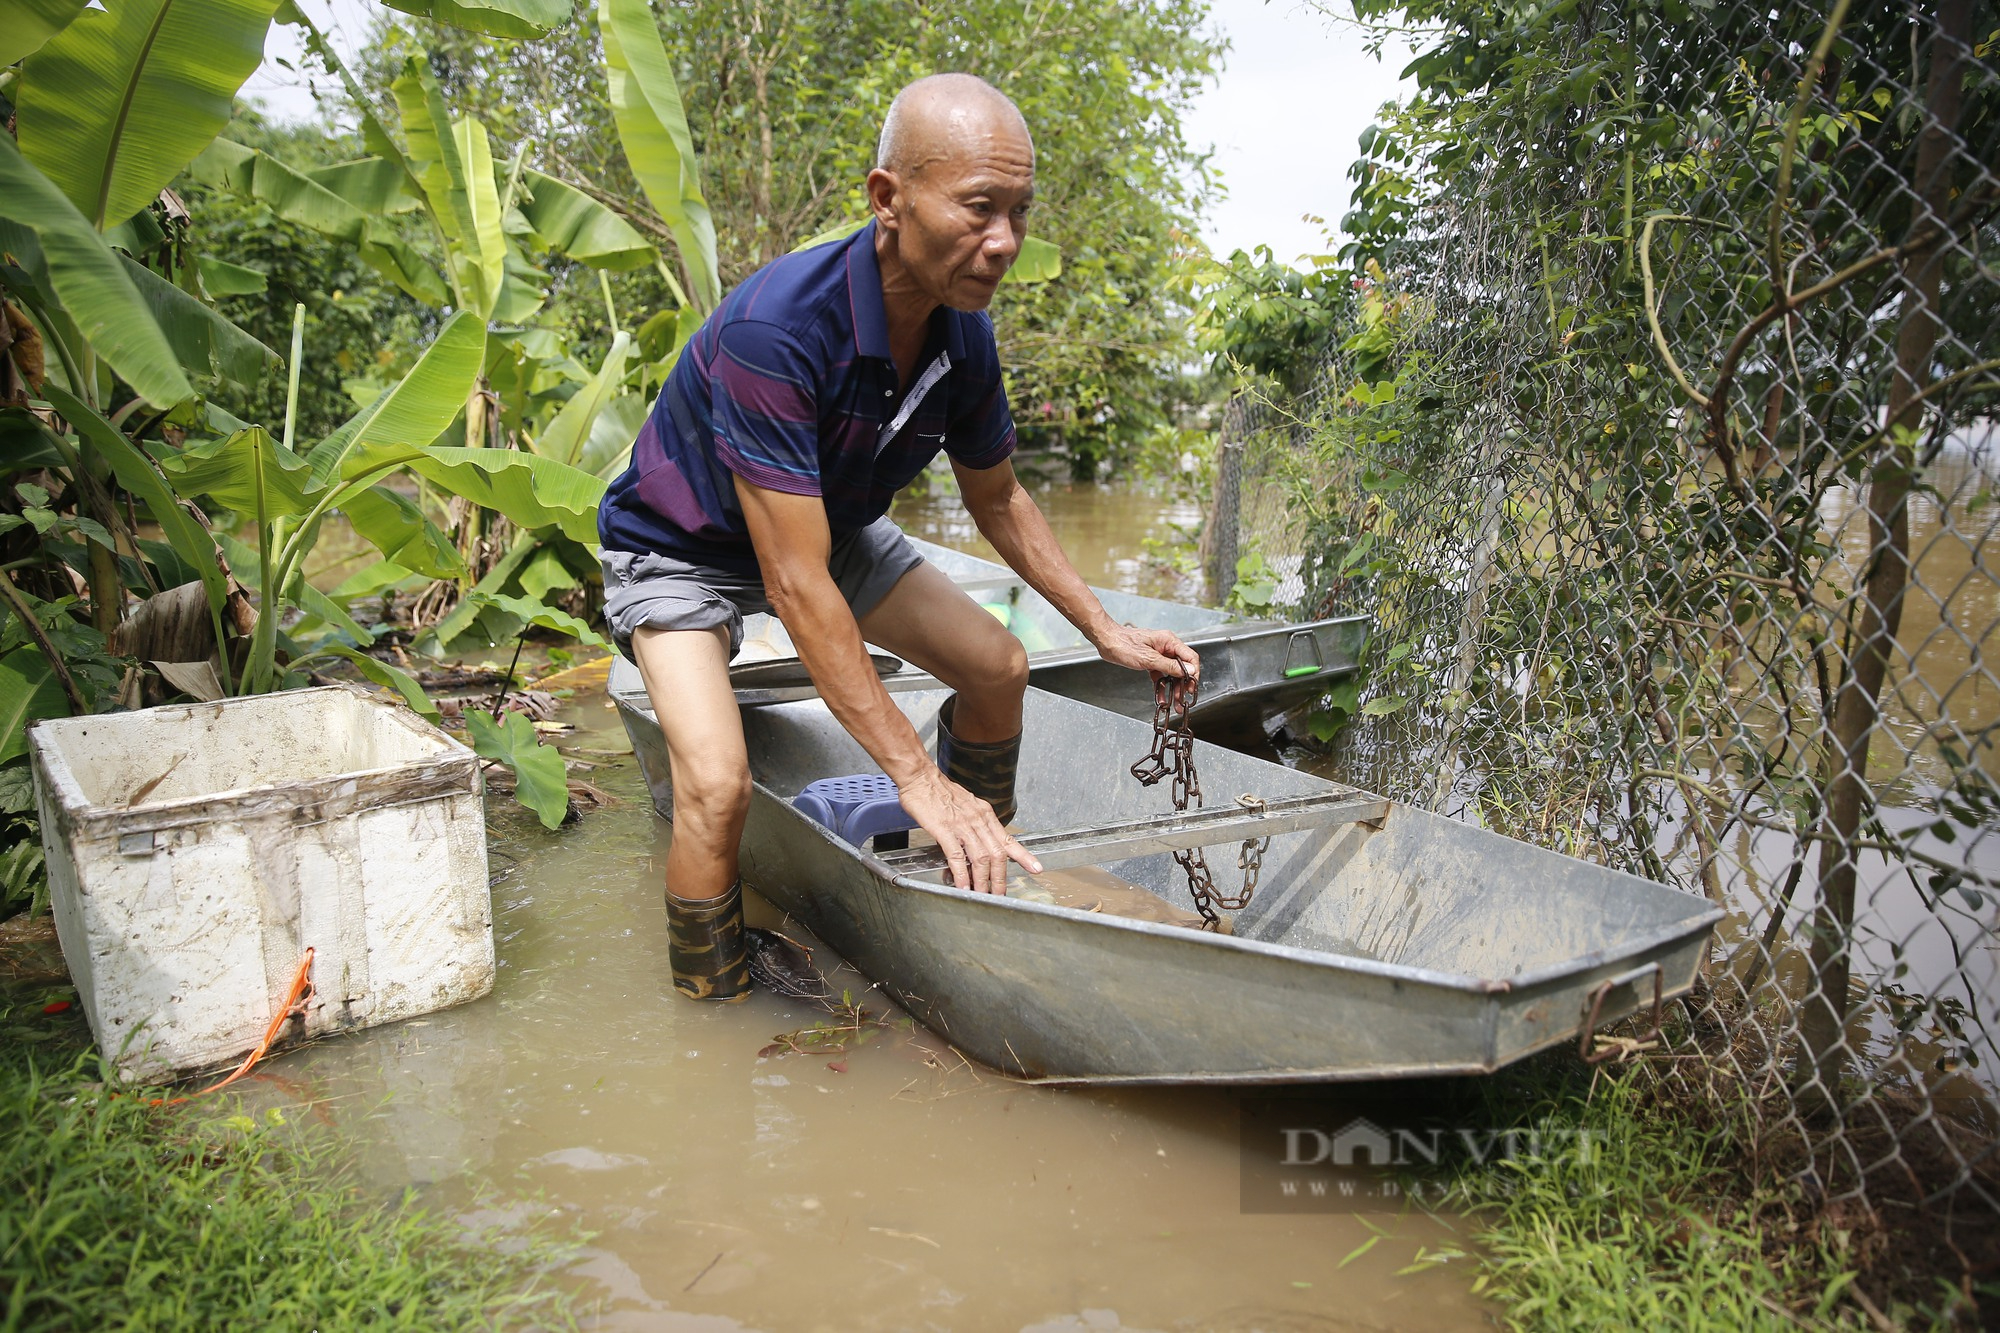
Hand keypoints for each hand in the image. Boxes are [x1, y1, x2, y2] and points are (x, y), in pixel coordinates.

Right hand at [897, 768, 1042, 895]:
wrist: (920, 777)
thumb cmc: (939, 791)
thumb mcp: (967, 805)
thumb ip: (974, 824)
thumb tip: (978, 844)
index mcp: (984, 814)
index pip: (1008, 839)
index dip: (1023, 856)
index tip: (1036, 868)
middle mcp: (977, 820)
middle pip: (997, 854)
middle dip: (1000, 878)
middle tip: (1000, 895)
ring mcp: (962, 825)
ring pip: (981, 858)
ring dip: (983, 880)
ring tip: (982, 895)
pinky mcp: (944, 829)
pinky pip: (956, 856)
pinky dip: (961, 874)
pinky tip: (962, 885)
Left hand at [1094, 624, 1199, 706]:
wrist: (1107, 641)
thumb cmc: (1123, 644)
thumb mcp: (1148, 658)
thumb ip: (1169, 665)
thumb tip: (1188, 670)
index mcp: (1168, 641)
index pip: (1190, 657)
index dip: (1194, 673)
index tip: (1192, 686)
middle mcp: (1166, 646)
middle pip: (1182, 667)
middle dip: (1184, 684)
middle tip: (1183, 699)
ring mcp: (1159, 654)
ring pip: (1172, 673)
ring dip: (1174, 688)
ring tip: (1175, 702)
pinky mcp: (1151, 660)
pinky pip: (1161, 674)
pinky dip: (1162, 685)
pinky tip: (1163, 697)